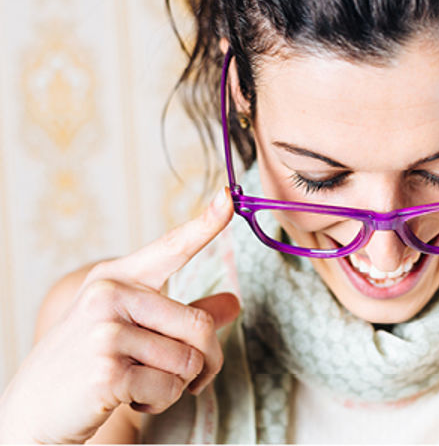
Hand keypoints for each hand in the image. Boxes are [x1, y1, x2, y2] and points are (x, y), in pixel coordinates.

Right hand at [0, 188, 240, 443]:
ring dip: (177, 386)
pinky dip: (159, 402)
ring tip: (142, 385)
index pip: (171, 248)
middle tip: (191, 379)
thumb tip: (234, 302)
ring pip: (189, 362)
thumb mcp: (131, 330)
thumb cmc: (88, 365)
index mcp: (116, 279)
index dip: (205, 224)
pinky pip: (169, 389)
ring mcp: (107, 333)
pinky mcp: (108, 372)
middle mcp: (110, 297)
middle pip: (201, 326)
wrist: (32, 411)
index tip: (228, 199)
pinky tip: (129, 399)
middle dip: (207, 361)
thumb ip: (183, 316)